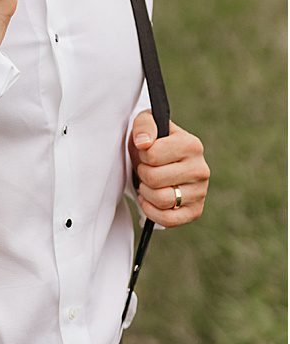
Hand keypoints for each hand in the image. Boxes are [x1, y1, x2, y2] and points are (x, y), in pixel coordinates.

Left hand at [130, 111, 208, 226]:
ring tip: (148, 183)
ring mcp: (201, 192)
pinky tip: (149, 200)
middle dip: (142, 173)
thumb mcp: (145, 123)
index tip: (146, 152)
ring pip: (162, 199)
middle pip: (154, 178)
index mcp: (192, 145)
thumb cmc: (151, 141)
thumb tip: (144, 143)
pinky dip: (152, 212)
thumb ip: (144, 126)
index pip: (152, 154)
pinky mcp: (195, 211)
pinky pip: (169, 220)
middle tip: (146, 169)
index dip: (141, 154)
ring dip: (146, 192)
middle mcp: (201, 169)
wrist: (159, 161)